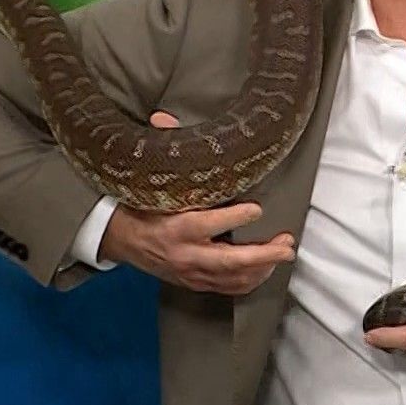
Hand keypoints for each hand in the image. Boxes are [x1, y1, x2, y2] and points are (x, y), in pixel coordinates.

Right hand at [95, 110, 295, 294]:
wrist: (118, 239)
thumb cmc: (141, 206)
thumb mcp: (149, 182)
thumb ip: (163, 150)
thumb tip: (163, 116)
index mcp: (175, 226)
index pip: (209, 223)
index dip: (236, 216)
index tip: (258, 208)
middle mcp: (185, 253)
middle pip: (230, 260)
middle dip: (263, 254)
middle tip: (287, 244)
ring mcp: (190, 272)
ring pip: (233, 278)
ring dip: (263, 267)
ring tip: (283, 252)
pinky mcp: (194, 282)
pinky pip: (227, 288)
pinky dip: (250, 280)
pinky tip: (266, 268)